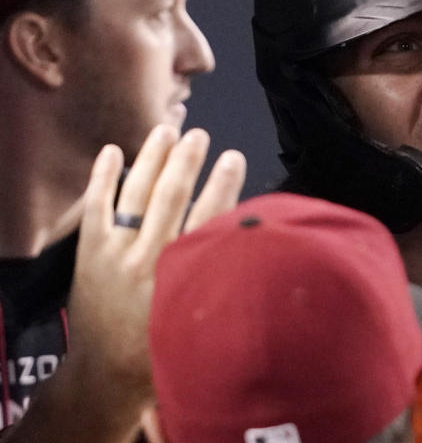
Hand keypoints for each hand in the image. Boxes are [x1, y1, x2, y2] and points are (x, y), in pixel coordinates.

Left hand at [14, 125, 245, 441]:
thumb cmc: (163, 348)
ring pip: (135, 194)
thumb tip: (248, 237)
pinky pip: (95, 207)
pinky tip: (113, 152)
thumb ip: (221, 279)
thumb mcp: (201, 318)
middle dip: (187, 162)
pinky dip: (103, 178)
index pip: (207, 218)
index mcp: (180, 274)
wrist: (106, 373)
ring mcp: (114, 252)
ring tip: (167, 131)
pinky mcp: (90, 253)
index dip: (223, 185)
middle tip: (200, 135)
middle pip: (170, 196)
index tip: (234, 157)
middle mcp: (147, 257)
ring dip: (152, 159)